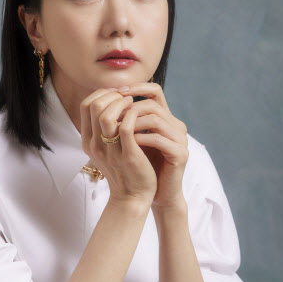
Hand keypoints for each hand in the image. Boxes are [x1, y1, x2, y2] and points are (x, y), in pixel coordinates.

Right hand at [79, 88, 157, 206]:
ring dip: (122, 103)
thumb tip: (112, 102)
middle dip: (112, 95)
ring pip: (106, 116)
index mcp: (88, 141)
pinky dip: (133, 115)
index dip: (102, 93)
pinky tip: (140, 114)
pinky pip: (126, 128)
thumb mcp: (108, 148)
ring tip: (133, 103)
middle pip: (94, 106)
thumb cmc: (125, 170)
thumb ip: (106, 128)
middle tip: (127, 96)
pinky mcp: (127, 156)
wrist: (133, 198)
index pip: (86, 105)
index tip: (117, 94)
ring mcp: (109, 151)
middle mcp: (94, 145)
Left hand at [115, 82, 188, 209]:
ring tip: (116, 129)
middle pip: (152, 104)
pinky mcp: (180, 154)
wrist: (157, 193)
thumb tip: (102, 103)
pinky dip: (141, 138)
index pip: (154, 91)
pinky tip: (128, 142)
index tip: (115, 93)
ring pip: (156, 119)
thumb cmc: (142, 166)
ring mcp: (180, 139)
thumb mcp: (132, 140)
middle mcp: (176, 125)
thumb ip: (125, 122)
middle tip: (111, 115)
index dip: (135, 88)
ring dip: (132, 122)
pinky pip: (159, 139)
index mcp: (166, 119)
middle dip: (129, 108)